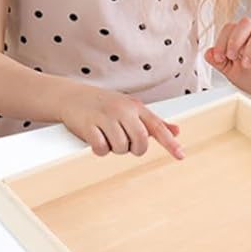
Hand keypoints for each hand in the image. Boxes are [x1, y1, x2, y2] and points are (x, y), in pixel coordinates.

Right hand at [60, 85, 183, 159]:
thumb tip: (176, 131)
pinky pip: (102, 149)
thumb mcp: (129, 108)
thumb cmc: (103, 104)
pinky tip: (95, 138)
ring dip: (114, 148)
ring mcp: (105, 117)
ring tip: (106, 135)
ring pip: (121, 148)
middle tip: (123, 140)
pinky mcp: (89, 125)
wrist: (70, 96)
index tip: (181, 155)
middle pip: (140, 142)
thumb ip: (152, 122)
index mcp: (134, 106)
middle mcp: (121, 110)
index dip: (169, 142)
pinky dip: (99, 149)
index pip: (156, 126)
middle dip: (133, 148)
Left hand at [206, 17, 250, 101]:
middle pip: (246, 22)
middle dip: (235, 39)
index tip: (219, 58)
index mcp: (241, 38)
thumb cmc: (250, 77)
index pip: (230, 27)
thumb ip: (217, 62)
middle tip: (232, 56)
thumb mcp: (229, 71)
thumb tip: (208, 53)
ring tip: (246, 64)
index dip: (221, 40)